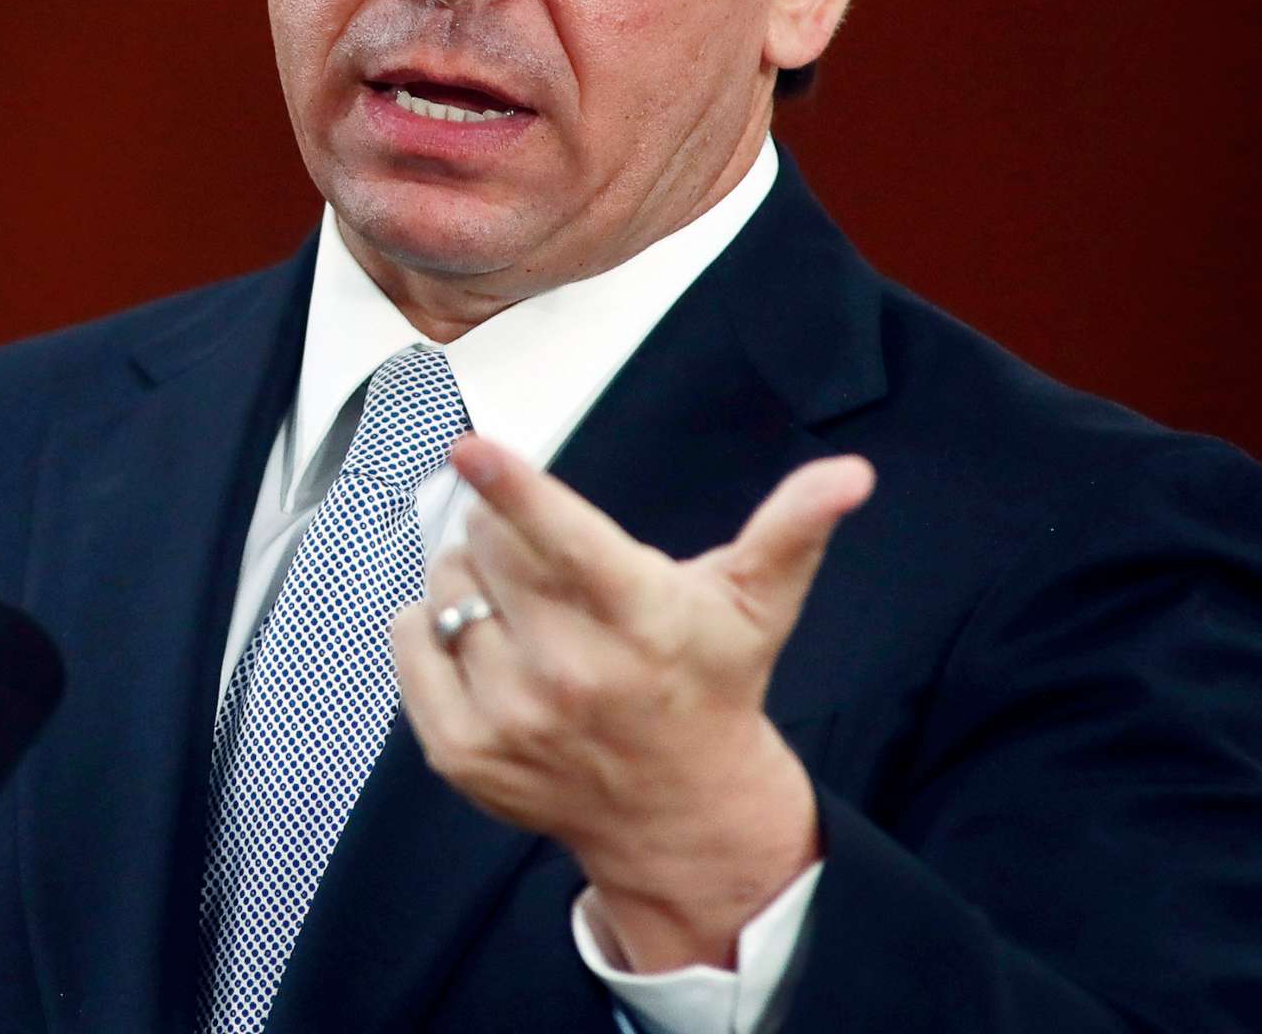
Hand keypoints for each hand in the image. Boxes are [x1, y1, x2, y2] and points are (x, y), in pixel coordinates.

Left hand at [390, 435, 873, 970]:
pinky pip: (410, 640)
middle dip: (503, 531)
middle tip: (545, 562)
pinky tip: (482, 641)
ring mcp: (509, 718)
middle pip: (486, 547)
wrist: (679, 814)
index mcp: (639, 621)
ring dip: (470, 580)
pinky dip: (431, 626)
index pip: (565, 543)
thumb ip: (793, 528)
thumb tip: (851, 474)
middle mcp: (570, 673)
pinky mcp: (462, 751)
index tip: (469, 445)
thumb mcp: (756, 604)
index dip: (514, 489)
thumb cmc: (711, 684)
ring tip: (524, 610)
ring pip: (445, 589)